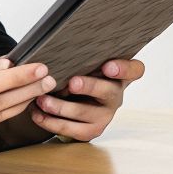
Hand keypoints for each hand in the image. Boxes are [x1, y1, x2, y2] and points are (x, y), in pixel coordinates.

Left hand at [31, 59, 145, 141]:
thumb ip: (83, 57)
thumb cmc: (82, 76)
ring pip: (85, 112)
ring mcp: (106, 115)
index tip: (109, 66)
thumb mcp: (87, 65)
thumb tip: (59, 42)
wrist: (77, 104)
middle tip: (72, 83)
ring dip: (61, 107)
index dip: (124, 69)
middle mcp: (116, 95)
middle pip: (108, 91)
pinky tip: (38, 114)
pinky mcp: (92, 131)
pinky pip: (72, 129)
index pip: (135, 70)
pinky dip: (52, 122)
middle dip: (89, 87)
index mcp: (120, 76)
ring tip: (43, 100)